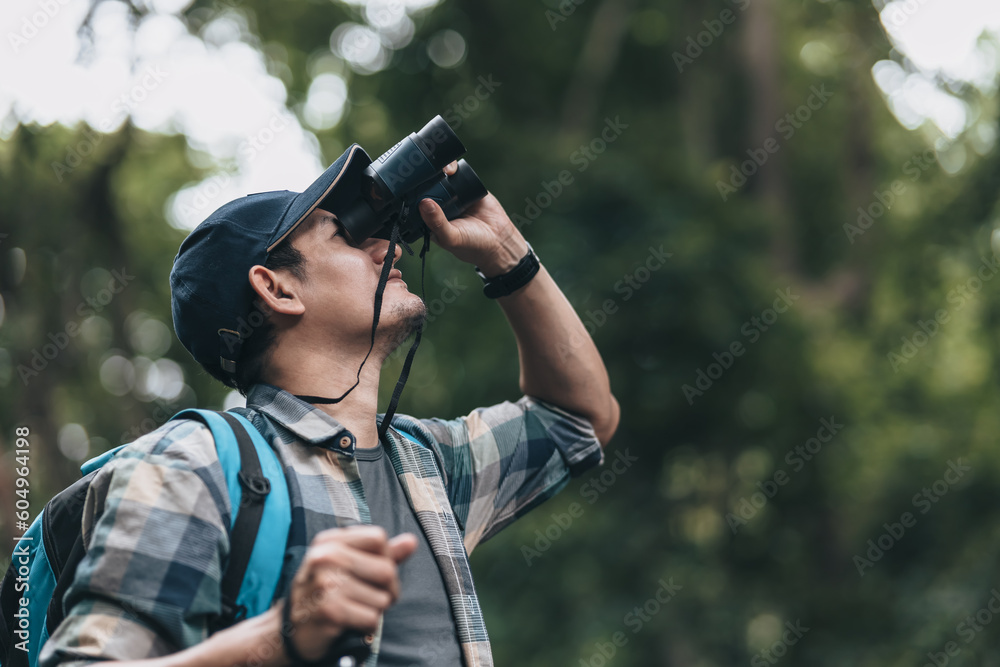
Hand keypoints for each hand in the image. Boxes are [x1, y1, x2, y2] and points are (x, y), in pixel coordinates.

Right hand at [283, 526, 417, 660]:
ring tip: (354, 609)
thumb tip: (411, 541)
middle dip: (387, 590)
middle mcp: (325, 557)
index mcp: (330, 541)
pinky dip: (366, 625)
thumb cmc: (324, 593)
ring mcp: (326, 584)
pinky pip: (372, 619)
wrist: (290, 630)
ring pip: (383, 599)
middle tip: (367, 598)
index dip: (386, 558)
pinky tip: (349, 622)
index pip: (378, 538)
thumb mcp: (347, 565)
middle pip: (387, 570)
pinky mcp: (330, 611)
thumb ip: (381, 554)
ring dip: (374, 610)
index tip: (373, 572)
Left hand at [419, 161, 528, 276]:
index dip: (408, 194)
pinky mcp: (467, 185)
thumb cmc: (471, 245)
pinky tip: (449, 168)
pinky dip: (451, 168)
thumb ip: (437, 223)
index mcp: (428, 219)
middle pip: (425, 187)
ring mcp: (452, 194)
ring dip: (437, 170)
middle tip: (419, 170)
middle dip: (422, 178)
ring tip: (439, 171)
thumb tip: (424, 203)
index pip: (413, 203)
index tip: (404, 184)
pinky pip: (456, 173)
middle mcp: (438, 205)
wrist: (499, 240)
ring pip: (439, 177)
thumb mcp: (451, 237)